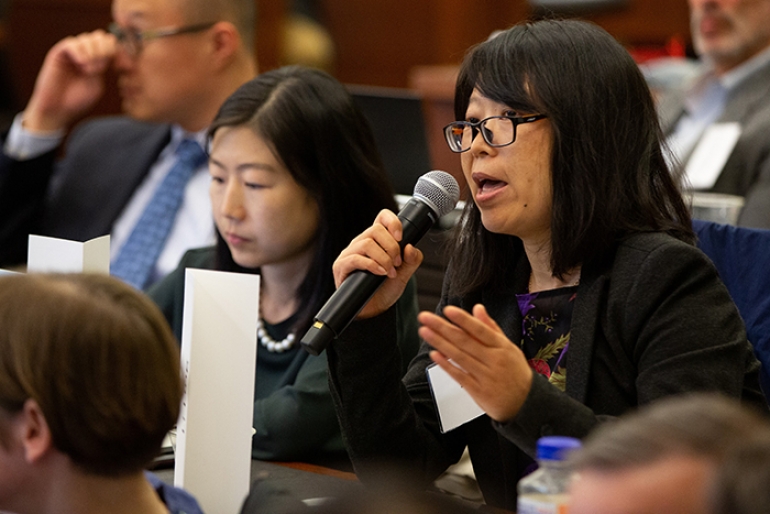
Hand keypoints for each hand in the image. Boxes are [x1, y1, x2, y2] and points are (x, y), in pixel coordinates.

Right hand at [23, 30, 117, 131]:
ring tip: (89, 71)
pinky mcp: (57, 54)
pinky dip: (80, 52)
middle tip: (100, 69)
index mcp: (95, 60)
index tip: (121, 67)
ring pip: (87, 38)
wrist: (57, 110)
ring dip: (93, 54)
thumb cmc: (77, 100)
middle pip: (100, 36)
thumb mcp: (96, 84)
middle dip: (105, 51)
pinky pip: (72, 43)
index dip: (117, 52)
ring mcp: (70, 53)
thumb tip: (109, 50)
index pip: (110, 44)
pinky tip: (81, 65)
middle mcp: (83, 53)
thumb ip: (102, 67)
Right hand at [332, 209, 422, 318]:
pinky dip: (372, 265)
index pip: (382, 217)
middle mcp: (361, 243)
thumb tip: (410, 247)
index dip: (392, 221)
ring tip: (390, 272)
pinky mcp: (341, 266)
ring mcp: (349, 254)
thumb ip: (411, 260)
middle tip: (397, 263)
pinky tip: (380, 273)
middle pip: (375, 230)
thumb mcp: (405, 275)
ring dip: (383, 258)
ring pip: (366, 243)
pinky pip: (355, 259)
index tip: (400, 237)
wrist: (373, 310)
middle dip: (391, 247)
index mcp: (376, 240)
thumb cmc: (384, 290)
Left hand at [419, 304, 533, 421]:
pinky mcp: (478, 391)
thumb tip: (477, 308)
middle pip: (465, 341)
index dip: (463, 320)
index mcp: (501, 346)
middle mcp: (493, 360)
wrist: (526, 403)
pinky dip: (447, 365)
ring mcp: (485, 376)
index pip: (480, 330)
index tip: (447, 310)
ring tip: (424, 331)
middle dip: (442, 327)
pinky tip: (434, 355)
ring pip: (460, 356)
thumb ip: (491, 327)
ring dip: (440, 343)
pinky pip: (460, 376)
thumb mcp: (509, 346)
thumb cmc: (515, 371)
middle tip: (425, 317)